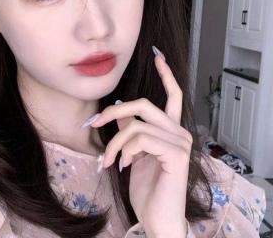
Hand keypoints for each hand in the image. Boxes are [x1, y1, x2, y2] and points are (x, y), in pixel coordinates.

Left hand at [88, 52, 191, 236]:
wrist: (157, 218)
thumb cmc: (148, 188)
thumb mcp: (134, 152)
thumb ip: (130, 130)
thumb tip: (118, 107)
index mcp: (170, 130)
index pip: (173, 96)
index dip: (165, 75)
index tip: (157, 56)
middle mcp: (179, 132)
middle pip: (144, 105)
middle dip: (115, 111)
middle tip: (93, 123)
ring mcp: (180, 142)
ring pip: (136, 125)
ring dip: (115, 143)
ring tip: (110, 161)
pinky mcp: (176, 154)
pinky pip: (140, 139)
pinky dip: (126, 151)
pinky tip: (126, 166)